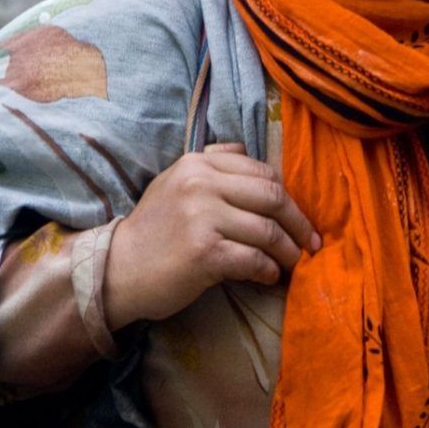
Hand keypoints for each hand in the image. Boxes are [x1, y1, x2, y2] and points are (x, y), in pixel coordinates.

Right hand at [103, 143, 320, 327]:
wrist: (117, 270)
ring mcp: (202, 217)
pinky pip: (254, 259)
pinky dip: (268, 271)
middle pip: (272, 196)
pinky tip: (269, 277)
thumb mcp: (174, 182)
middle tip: (311, 243)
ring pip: (268, 231)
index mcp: (198, 164)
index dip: (289, 196)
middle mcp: (201, 184)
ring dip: (288, 252)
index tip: (300, 218)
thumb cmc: (153, 230)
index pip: (262, 172)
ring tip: (293, 264)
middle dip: (299, 223)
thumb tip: (246, 149)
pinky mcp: (204, 252)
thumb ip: (211, 164)